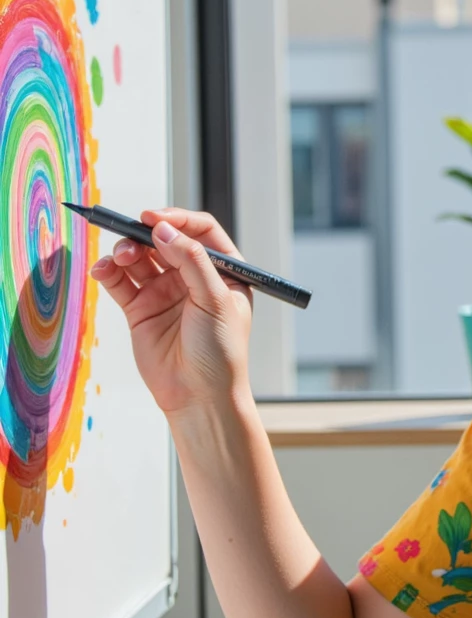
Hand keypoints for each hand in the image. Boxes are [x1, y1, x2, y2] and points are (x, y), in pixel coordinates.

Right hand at [90, 207, 253, 420]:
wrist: (199, 398)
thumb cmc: (220, 353)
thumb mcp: (214, 300)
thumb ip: (191, 261)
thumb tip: (164, 229)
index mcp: (222, 271)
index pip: (201, 231)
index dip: (178, 219)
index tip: (155, 219)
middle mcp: (193, 277)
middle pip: (165, 240)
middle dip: (145, 233)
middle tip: (131, 232)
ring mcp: (165, 292)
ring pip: (140, 258)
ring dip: (126, 250)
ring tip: (121, 258)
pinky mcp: (141, 309)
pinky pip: (121, 282)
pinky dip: (109, 271)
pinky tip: (103, 269)